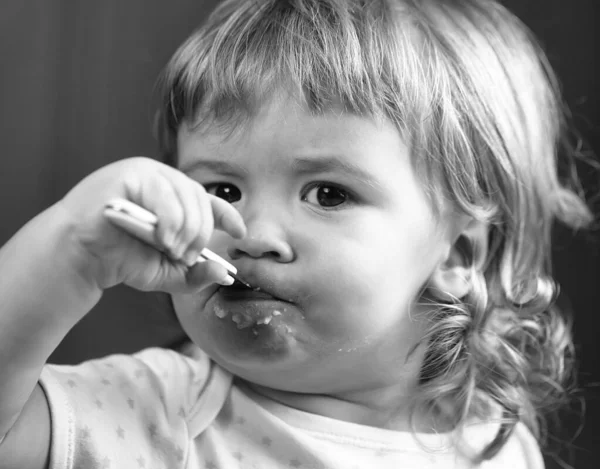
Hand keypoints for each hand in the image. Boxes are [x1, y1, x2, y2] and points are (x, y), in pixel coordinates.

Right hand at [58, 157, 245, 291]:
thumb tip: (224, 273)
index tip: (239, 233)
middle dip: (201, 233)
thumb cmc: (121, 259)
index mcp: (174, 197)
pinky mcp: (129, 174)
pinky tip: (161, 237)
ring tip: (171, 249)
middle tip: (186, 256)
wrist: (80, 256)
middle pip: (201, 200)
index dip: (228, 215)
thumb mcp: (165, 272)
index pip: (209, 199)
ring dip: (186, 229)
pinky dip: (169, 219)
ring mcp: (146, 173)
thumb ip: (194, 274)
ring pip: (186, 197)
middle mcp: (163, 179)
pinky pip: (163, 194)